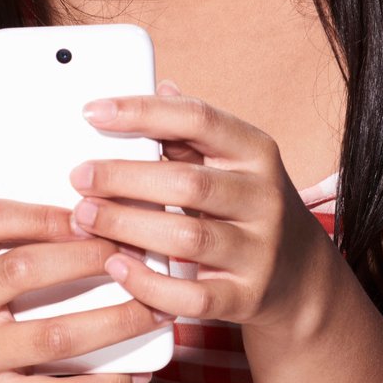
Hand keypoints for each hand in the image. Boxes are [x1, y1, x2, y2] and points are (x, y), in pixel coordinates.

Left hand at [73, 82, 333, 331]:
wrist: (302, 277)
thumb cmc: (250, 207)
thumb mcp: (233, 163)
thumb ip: (192, 133)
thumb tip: (158, 86)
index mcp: (256, 152)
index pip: (199, 118)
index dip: (142, 111)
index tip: (92, 112)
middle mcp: (264, 198)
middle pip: (188, 182)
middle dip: (124, 177)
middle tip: (79, 177)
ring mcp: (259, 250)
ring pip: (188, 238)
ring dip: (128, 226)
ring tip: (86, 217)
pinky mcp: (247, 297)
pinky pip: (192, 296)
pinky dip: (149, 283)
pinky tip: (117, 266)